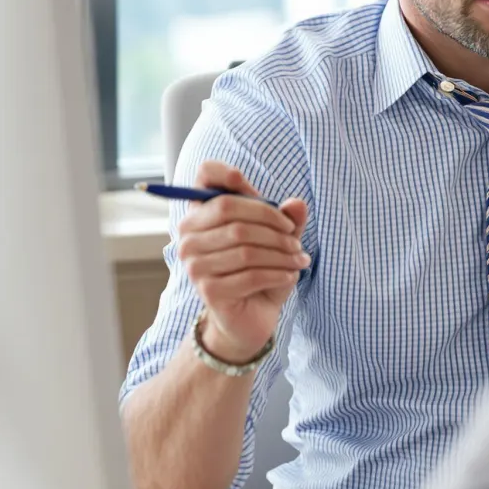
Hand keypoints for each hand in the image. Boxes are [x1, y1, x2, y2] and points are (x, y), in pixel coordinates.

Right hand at [178, 162, 309, 363]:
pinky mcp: (208, 290)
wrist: (249, 316)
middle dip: (271, 222)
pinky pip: (251, 275)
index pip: (205, 176)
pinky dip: (279, 273)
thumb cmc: (259, 268)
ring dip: (282, 252)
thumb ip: (286, 218)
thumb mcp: (277, 238)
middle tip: (296, 238)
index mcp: (201, 214)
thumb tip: (297, 204)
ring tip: (300, 258)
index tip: (255, 188)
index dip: (226, 173)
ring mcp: (195, 264)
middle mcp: (189, 236)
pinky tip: (291, 274)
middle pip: (229, 210)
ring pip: (245, 246)